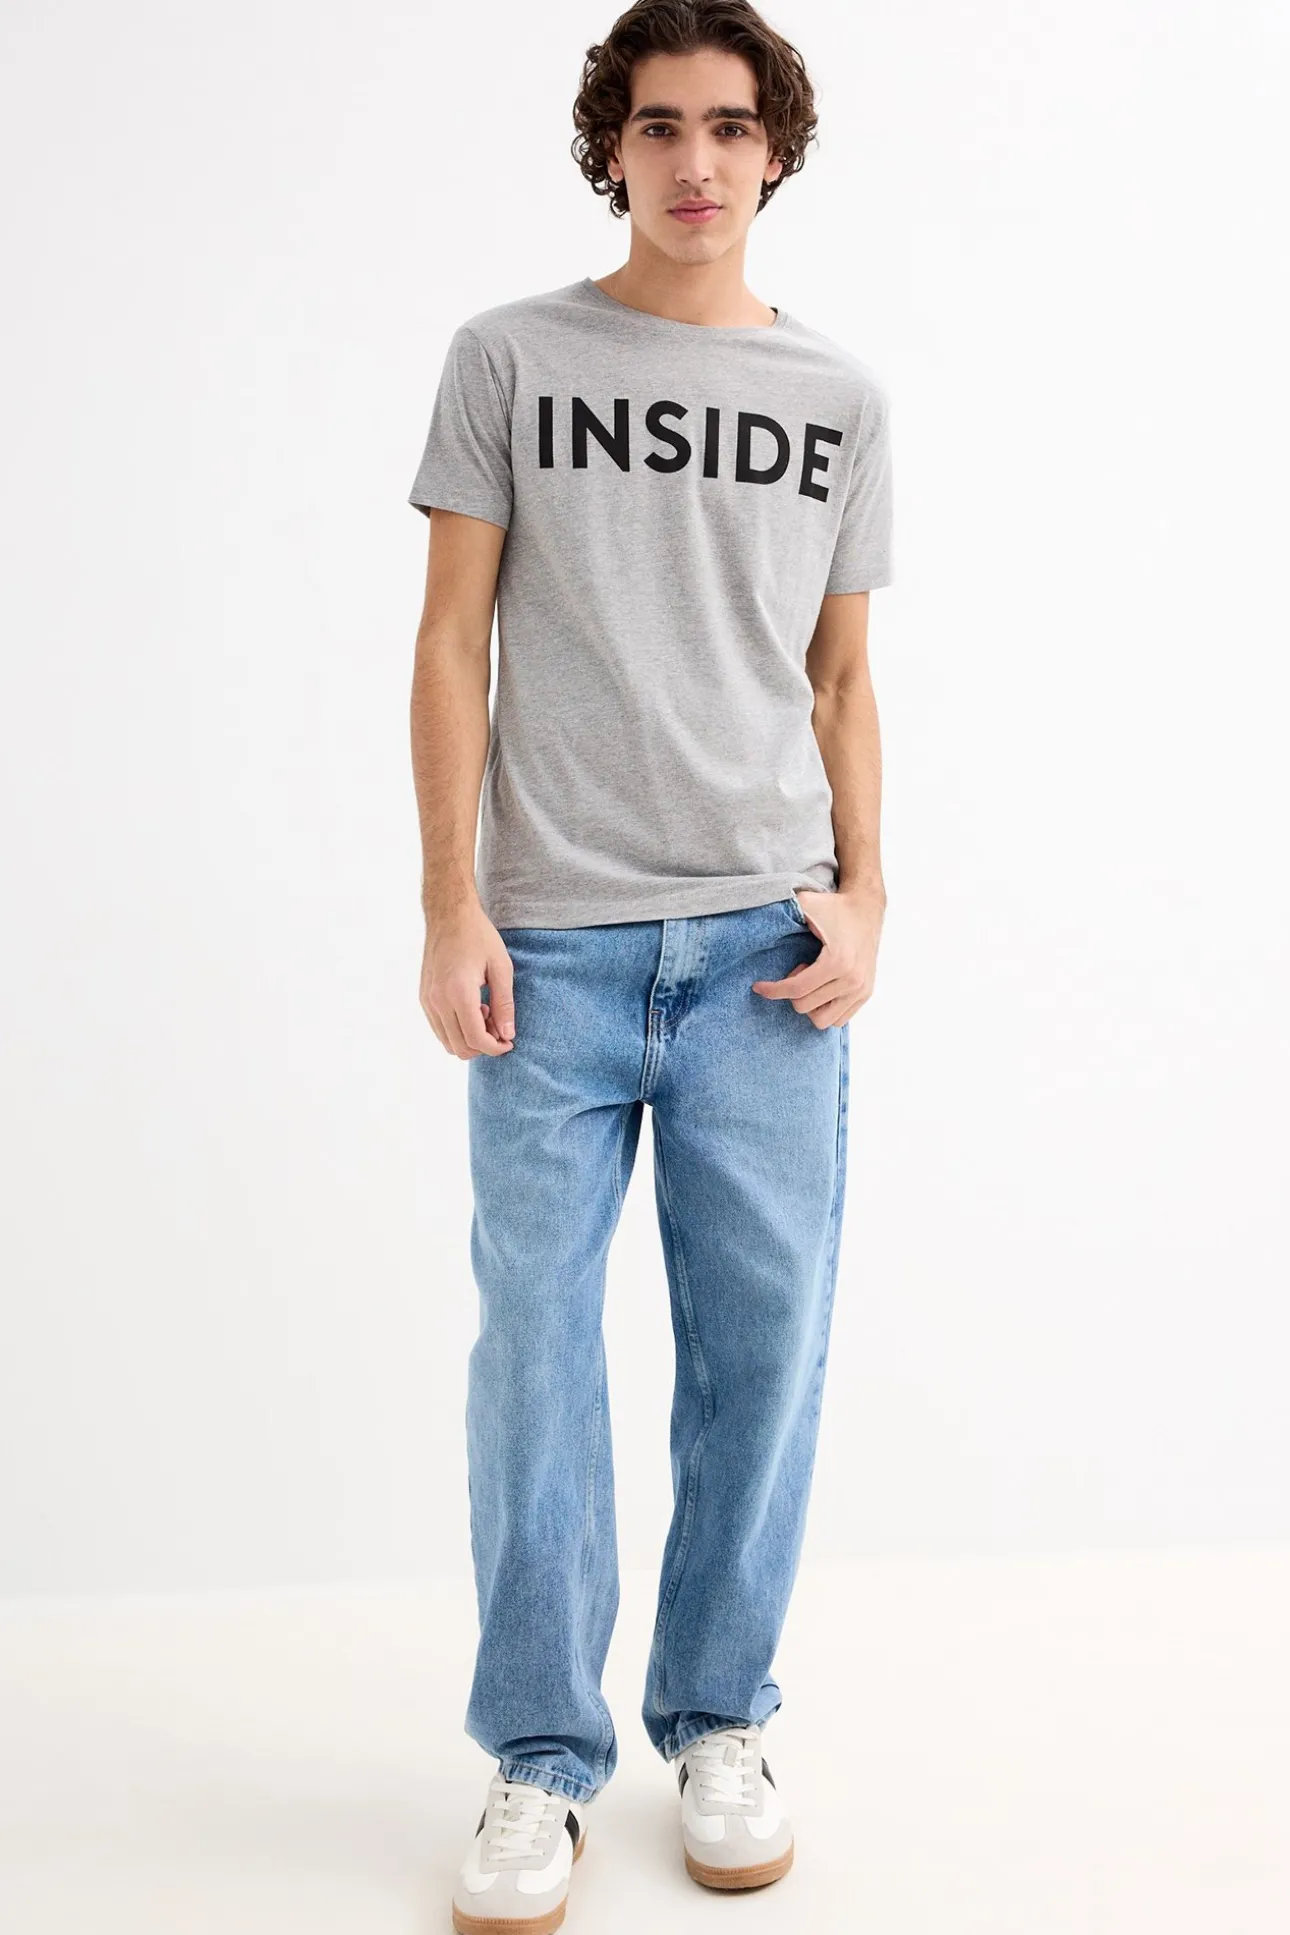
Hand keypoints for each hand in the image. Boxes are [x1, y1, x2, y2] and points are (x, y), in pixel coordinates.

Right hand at [420, 904, 515, 1059]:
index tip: (509, 1042)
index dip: (495, 1048)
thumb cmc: (479, 937)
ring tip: (485, 1013)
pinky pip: (439, 1028)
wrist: (449, 915)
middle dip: (483, 1046)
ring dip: (469, 1038)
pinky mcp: (424, 997)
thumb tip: (507, 1035)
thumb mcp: (501, 968)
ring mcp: (427, 1000)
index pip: (475, 1039)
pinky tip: (472, 1008)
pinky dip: (457, 1029)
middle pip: (460, 1047)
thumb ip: (504, 1004)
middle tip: (499, 1027)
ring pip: (447, 1042)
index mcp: (458, 992)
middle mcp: (438, 1000)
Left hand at [751, 885, 885, 1028]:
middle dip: (793, 991)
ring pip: (823, 1021)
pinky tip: (823, 987)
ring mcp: (861, 989)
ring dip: (809, 1004)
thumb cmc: (833, 907)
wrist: (866, 908)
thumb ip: (781, 913)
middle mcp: (852, 980)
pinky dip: (824, 1008)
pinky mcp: (866, 993)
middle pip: (805, 1006)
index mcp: (838, 961)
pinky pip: (839, 1019)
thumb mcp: (805, 904)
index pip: (796, 989)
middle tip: (799, 969)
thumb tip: (755, 925)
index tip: (758, 986)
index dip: (772, 990)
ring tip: (812, 980)